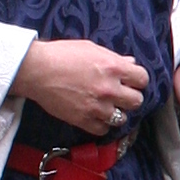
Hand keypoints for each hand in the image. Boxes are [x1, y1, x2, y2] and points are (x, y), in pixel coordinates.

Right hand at [13, 38, 149, 136]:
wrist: (36, 70)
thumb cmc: (61, 55)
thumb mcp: (91, 49)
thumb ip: (113, 57)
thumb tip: (130, 62)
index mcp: (113, 67)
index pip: (142, 79)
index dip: (138, 80)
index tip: (131, 81)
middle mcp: (109, 89)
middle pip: (137, 101)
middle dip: (130, 97)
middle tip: (121, 95)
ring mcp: (97, 106)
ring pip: (122, 118)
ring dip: (117, 112)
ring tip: (108, 107)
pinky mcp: (83, 120)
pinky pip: (103, 130)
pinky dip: (102, 124)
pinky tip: (96, 116)